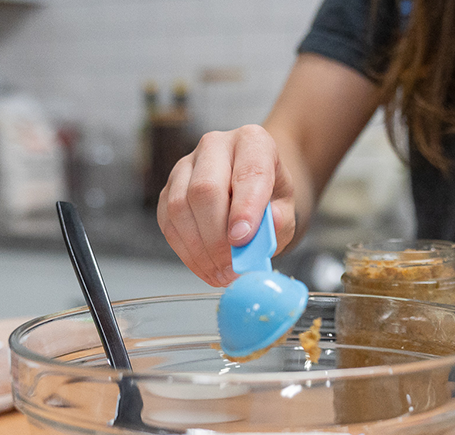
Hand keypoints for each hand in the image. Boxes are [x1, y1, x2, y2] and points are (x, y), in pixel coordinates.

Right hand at [157, 125, 296, 286]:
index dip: (244, 208)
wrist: (251, 189)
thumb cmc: (269, 196)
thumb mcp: (286, 208)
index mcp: (252, 142)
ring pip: (179, 207)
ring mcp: (186, 166)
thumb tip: (258, 239)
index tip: (242, 239)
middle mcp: (215, 146)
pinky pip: (168, 223)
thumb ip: (278, 222)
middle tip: (232, 267)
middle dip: (217, 237)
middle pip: (205, 189)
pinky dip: (186, 252)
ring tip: (221, 273)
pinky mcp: (168, 189)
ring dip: (200, 249)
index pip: (248, 172)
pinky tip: (206, 266)